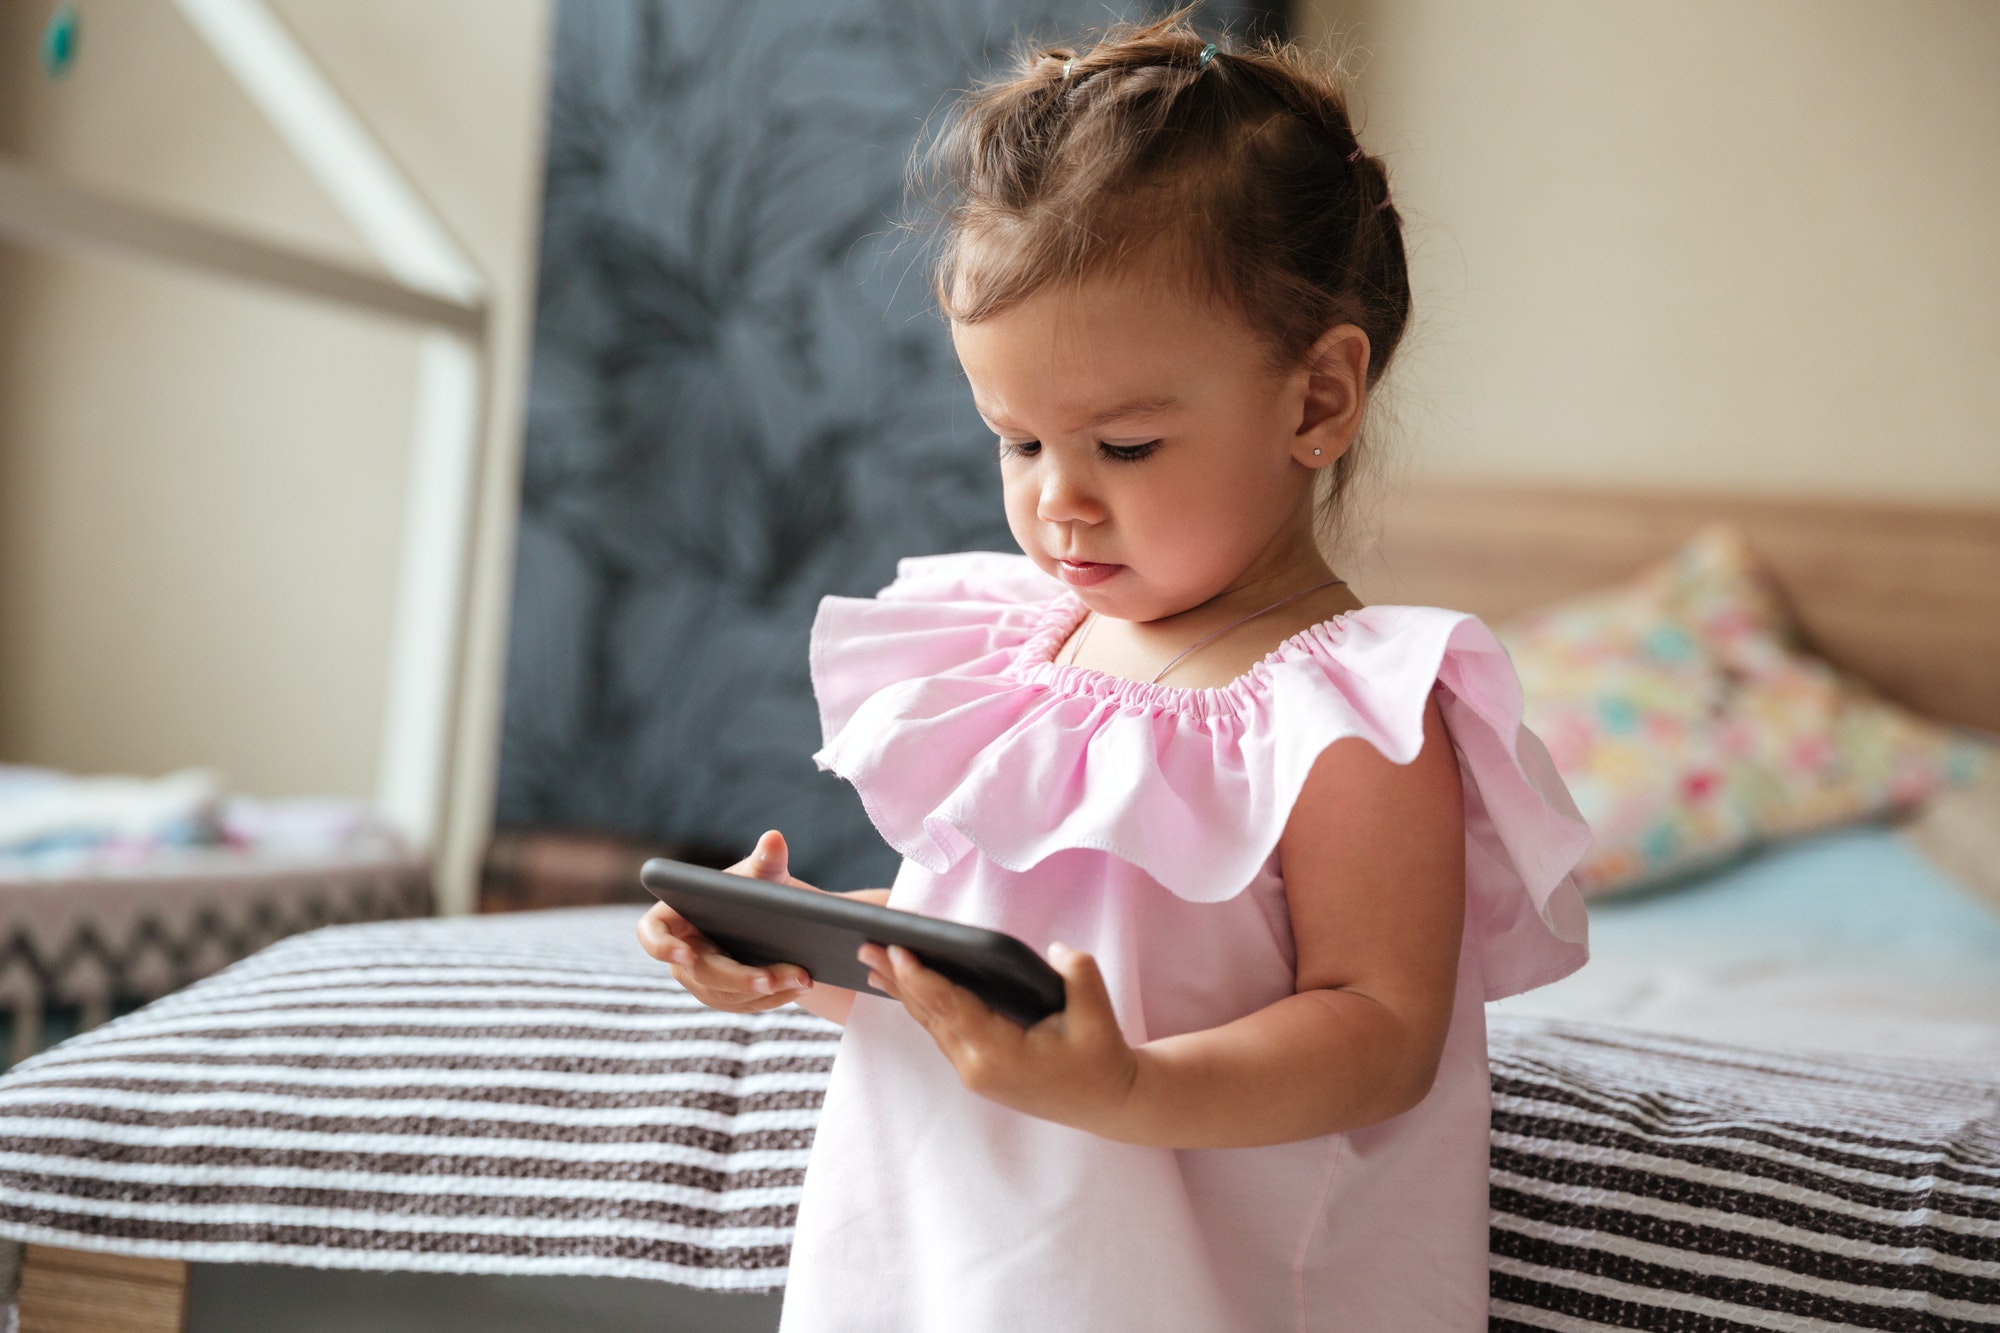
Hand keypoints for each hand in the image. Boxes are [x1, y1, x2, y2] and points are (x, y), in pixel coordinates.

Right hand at [636, 829, 814, 1011]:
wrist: (778, 916)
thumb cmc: (756, 887)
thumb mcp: (762, 873)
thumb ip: (765, 859)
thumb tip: (774, 839)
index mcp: (674, 917)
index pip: (652, 934)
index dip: (662, 946)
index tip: (685, 954)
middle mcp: (682, 952)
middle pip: (702, 973)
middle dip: (738, 977)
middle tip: (772, 978)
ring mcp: (701, 979)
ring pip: (726, 994)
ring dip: (764, 991)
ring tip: (802, 978)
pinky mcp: (726, 995)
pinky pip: (744, 1004)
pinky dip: (773, 997)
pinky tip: (799, 985)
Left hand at [860, 939, 1139, 1134]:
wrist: (1108, 1103)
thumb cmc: (1101, 1057)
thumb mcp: (1098, 1011)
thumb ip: (1076, 971)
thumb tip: (1051, 949)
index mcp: (1000, 1053)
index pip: (950, 1007)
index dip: (921, 976)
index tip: (896, 949)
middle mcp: (978, 1067)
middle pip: (929, 1014)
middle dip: (897, 977)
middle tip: (864, 944)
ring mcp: (975, 1072)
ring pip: (931, 1024)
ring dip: (903, 991)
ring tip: (874, 962)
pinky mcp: (977, 1071)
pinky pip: (942, 1032)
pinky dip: (922, 1006)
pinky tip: (907, 988)